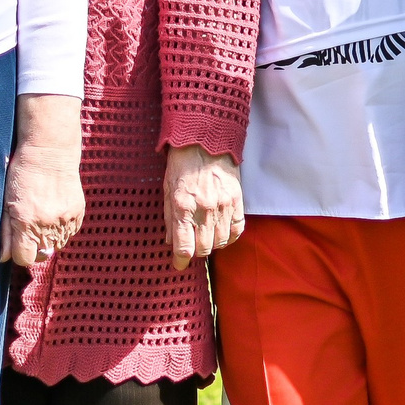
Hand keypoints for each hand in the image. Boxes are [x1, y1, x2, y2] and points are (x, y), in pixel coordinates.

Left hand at [1, 96, 84, 270]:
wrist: (49, 152)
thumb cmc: (22, 174)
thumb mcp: (6, 202)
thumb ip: (5, 232)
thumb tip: (4, 257)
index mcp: (25, 222)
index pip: (25, 258)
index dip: (20, 254)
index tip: (17, 245)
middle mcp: (47, 223)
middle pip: (43, 255)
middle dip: (35, 248)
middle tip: (29, 231)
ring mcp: (65, 218)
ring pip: (58, 245)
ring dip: (49, 239)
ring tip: (42, 219)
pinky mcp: (78, 212)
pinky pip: (70, 232)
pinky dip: (62, 228)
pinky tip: (54, 212)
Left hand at [162, 144, 243, 268]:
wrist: (205, 140)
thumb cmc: (182, 163)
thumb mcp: (167, 190)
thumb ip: (169, 218)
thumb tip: (170, 242)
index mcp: (182, 206)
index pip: (183, 247)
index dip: (180, 262)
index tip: (178, 264)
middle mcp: (204, 208)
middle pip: (203, 248)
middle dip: (196, 252)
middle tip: (191, 247)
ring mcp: (223, 205)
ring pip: (221, 242)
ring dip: (212, 245)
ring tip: (206, 238)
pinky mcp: (237, 199)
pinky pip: (237, 229)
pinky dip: (230, 237)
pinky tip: (223, 234)